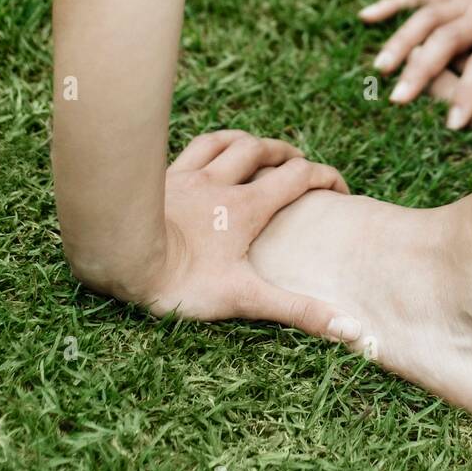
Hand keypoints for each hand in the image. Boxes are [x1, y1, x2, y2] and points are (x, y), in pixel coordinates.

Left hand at [138, 130, 360, 339]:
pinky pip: (191, 148)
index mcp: (246, 208)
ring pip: (226, 143)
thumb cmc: (180, 281)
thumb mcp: (243, 298)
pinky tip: (207, 153)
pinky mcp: (162, 179)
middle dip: (286, 153)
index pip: (298, 177)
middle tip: (299, 164)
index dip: (325, 176)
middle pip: (262, 151)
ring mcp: (189, 177)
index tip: (340, 188)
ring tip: (257, 148)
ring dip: (248, 142)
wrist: (120, 256)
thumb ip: (296, 310)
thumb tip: (351, 329)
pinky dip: (209, 144)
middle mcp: (220, 183)